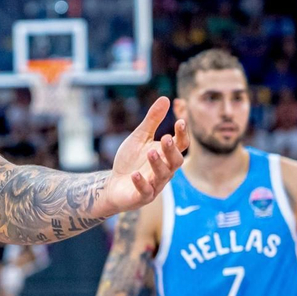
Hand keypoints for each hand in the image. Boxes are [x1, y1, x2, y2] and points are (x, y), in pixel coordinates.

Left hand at [96, 97, 189, 217]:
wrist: (113, 184)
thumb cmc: (130, 160)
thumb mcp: (140, 137)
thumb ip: (152, 120)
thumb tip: (165, 98)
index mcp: (167, 155)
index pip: (181, 145)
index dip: (182, 134)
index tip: (180, 121)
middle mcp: (165, 170)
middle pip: (175, 161)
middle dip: (171, 150)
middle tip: (165, 138)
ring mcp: (155, 185)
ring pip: (162, 176)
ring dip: (158, 164)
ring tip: (151, 151)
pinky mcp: (142, 197)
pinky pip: (145, 191)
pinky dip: (141, 184)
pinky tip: (135, 175)